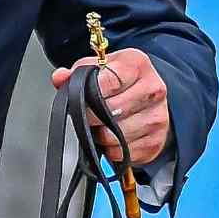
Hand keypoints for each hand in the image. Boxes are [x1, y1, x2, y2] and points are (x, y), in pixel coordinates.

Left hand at [52, 47, 170, 167]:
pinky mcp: (156, 141)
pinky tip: (110, 136)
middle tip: (85, 113)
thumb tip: (60, 77)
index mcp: (138, 65)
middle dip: (91, 115)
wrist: (148, 93)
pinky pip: (123, 152)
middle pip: (112, 110)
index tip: (82, 95)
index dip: (90, 90)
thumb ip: (78, 71)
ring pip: (116, 134)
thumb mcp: (100, 66)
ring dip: (100, 133)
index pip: (110, 80)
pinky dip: (111, 148)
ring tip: (98, 124)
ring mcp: (158, 117)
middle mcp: (153, 90)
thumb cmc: (120, 78)